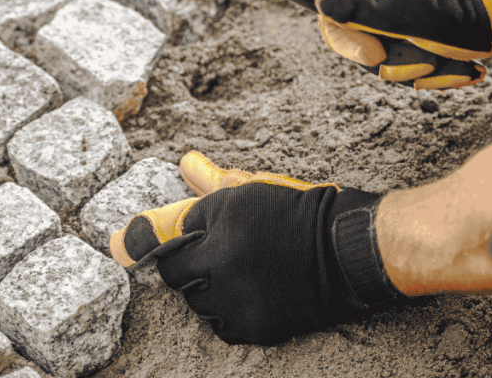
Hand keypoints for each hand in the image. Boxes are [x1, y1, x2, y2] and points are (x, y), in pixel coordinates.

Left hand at [109, 152, 406, 345]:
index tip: (144, 244)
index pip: (163, 242)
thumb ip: (211, 183)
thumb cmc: (301, 211)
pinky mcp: (255, 327)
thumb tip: (184, 162)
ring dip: (209, 288)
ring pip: (198, 302)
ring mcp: (238, 301)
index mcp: (220, 227)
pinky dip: (230, 310)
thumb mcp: (254, 191)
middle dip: (191, 263)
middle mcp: (222, 266)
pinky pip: (223, 324)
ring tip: (242, 270)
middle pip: (177, 276)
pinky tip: (250, 291)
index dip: (160, 241)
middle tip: (222, 252)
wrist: (347, 250)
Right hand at [316, 0, 491, 87]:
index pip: (331, 9)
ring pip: (395, 58)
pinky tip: (468, 66)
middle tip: (429, 56)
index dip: (347, 42)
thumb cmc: (475, 9)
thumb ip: (365, 8)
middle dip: (396, 60)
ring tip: (457, 59)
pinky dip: (444, 70)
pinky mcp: (436, 30)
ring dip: (426, 69)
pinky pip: (422, 61)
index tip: (377, 56)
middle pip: (364, 42)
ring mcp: (415, 10)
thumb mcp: (416, 11)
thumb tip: (320, 2)